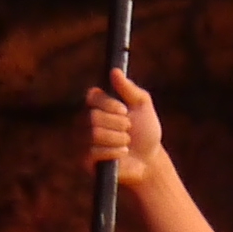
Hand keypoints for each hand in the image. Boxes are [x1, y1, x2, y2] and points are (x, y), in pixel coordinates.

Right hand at [87, 71, 166, 188]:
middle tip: (128, 129)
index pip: (91, 97)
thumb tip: (115, 71)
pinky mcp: (84, 160)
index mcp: (97, 105)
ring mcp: (83, 141)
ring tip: (127, 143)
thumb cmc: (145, 131)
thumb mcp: (142, 106)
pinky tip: (122, 153)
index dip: (108, 104)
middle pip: (93, 116)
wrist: (149, 160)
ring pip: (93, 134)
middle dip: (118, 124)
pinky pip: (93, 152)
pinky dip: (114, 152)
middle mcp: (85, 121)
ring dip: (118, 138)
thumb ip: (129, 89)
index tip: (124, 110)